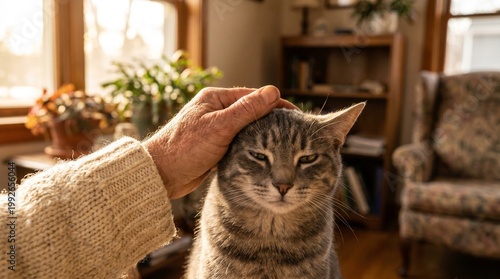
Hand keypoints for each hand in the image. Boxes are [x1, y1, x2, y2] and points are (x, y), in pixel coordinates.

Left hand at [143, 86, 296, 198]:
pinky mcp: (215, 146)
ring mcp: (215, 128)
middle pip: (251, 111)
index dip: (275, 104)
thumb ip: (247, 110)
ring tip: (284, 142)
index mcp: (215, 98)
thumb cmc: (184, 148)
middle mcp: (215, 110)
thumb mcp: (219, 127)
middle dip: (271, 120)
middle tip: (294, 131)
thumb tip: (273, 91)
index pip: (252, 96)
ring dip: (262, 134)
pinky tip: (265, 153)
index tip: (295, 115)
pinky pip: (239, 141)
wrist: (161, 174)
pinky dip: (252, 145)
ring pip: (246, 128)